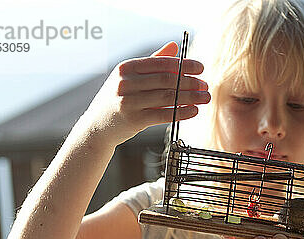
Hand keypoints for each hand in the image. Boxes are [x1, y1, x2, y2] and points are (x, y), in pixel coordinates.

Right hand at [77, 41, 209, 146]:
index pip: (161, 63)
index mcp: (126, 68)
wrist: (98, 126)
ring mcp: (129, 102)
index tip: (200, 68)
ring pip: (168, 97)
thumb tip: (175, 46)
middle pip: (167, 80)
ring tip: (205, 98)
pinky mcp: (135, 120)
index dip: (184, 65)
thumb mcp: (130, 77)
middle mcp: (126, 83)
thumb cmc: (118, 99)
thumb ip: (153, 61)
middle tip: (205, 85)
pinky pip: (164, 115)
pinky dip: (182, 112)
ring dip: (191, 97)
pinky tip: (193, 111)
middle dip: (190, 82)